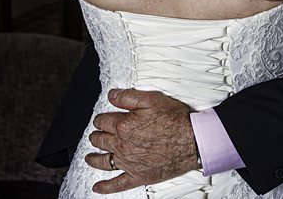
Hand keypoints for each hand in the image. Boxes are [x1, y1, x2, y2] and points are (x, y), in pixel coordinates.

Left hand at [84, 89, 198, 193]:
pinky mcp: (138, 176)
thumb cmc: (176, 120)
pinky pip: (118, 184)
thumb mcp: (152, 99)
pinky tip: (98, 187)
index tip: (103, 119)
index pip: (103, 121)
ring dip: (94, 158)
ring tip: (89, 157)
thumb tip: (112, 95)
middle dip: (97, 135)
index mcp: (124, 126)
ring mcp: (129, 163)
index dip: (101, 119)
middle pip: (100, 140)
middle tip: (97, 134)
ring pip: (104, 161)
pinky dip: (106, 187)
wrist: (193, 141)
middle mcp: (123, 145)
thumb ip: (128, 97)